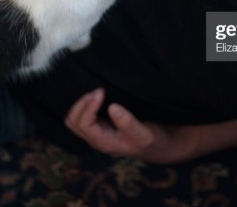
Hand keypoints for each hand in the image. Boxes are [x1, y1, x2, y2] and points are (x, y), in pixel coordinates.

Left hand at [64, 88, 191, 163]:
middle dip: (81, 104)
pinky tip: (98, 96)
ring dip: (82, 104)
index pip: (83, 123)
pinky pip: (83, 116)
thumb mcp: (145, 134)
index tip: (102, 91)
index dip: (88, 106)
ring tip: (98, 92)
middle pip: (73, 122)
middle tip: (99, 90)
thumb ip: (128, 123)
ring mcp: (98, 133)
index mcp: (104, 142)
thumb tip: (112, 108)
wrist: (163, 146)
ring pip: (75, 119)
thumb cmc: (154, 141)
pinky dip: (85, 105)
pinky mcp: (102, 126)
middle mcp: (97, 139)